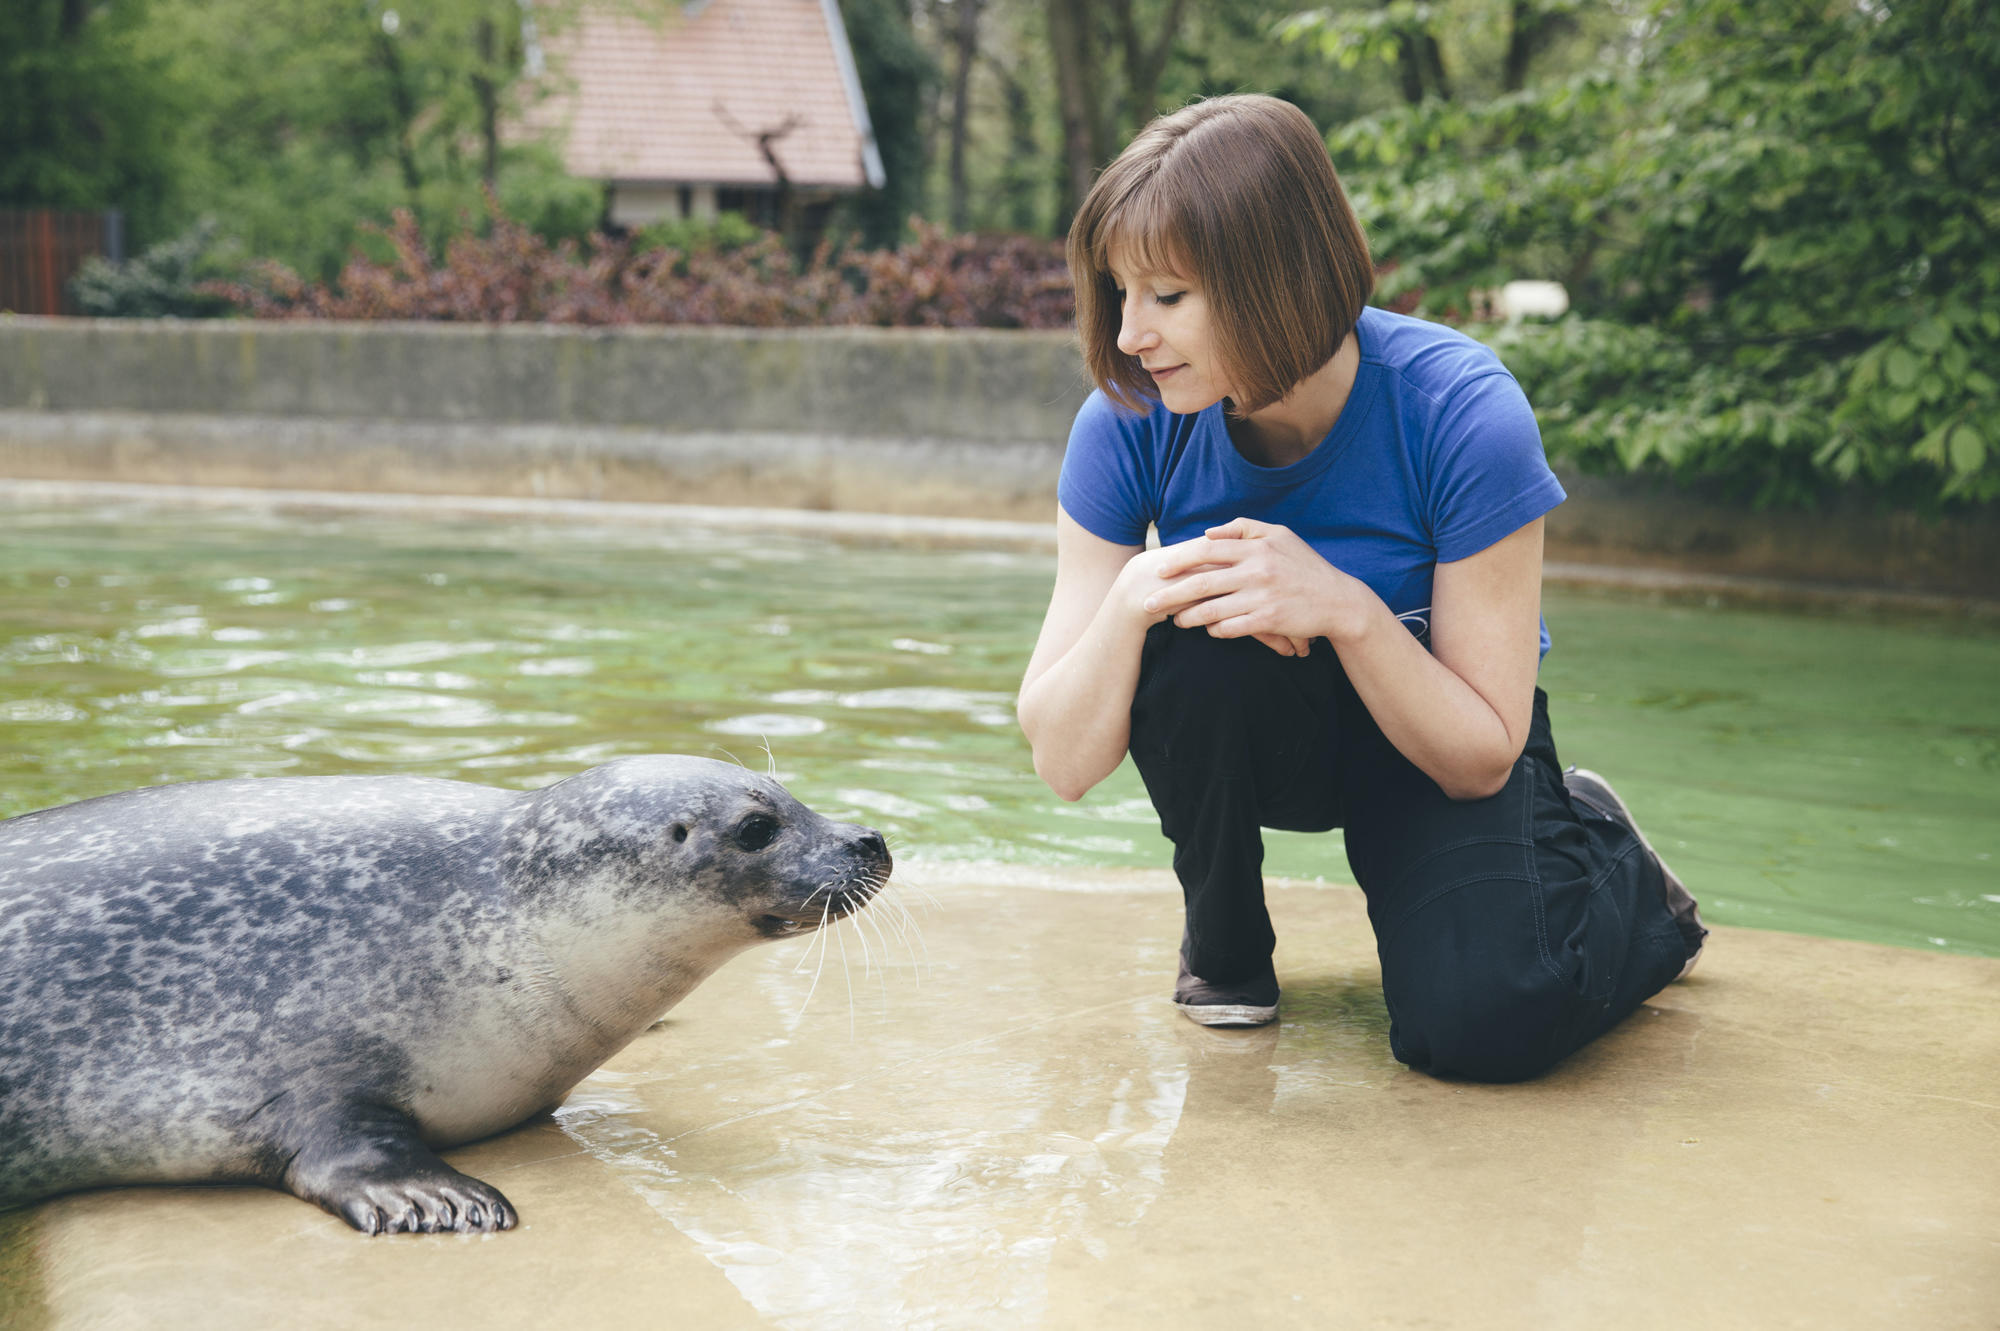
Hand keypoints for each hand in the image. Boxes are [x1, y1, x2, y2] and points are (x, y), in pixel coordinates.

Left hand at [1142, 518, 1370, 650]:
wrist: (1338, 600)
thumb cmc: (1304, 566)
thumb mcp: (1280, 536)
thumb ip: (1243, 529)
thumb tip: (1208, 533)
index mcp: (1256, 547)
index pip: (1207, 550)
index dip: (1179, 560)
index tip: (1158, 571)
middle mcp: (1256, 570)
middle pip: (1201, 583)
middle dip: (1170, 595)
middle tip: (1148, 604)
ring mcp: (1262, 596)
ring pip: (1212, 610)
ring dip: (1188, 618)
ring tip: (1175, 622)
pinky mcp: (1269, 620)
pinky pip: (1231, 628)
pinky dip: (1216, 630)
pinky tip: (1208, 631)